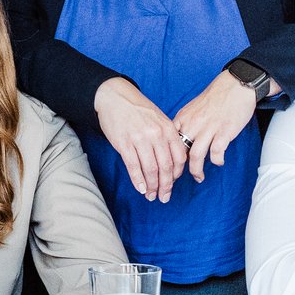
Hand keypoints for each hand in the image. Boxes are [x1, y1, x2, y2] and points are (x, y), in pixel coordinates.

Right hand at [93, 77, 183, 201]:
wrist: (114, 96)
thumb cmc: (137, 108)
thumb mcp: (159, 119)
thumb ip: (167, 137)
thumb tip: (171, 161)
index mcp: (168, 128)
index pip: (179, 157)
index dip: (177, 175)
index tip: (172, 183)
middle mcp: (156, 134)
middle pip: (166, 167)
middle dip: (166, 186)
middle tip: (164, 197)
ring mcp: (140, 139)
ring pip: (150, 169)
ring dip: (152, 186)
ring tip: (151, 196)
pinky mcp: (124, 143)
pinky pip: (133, 166)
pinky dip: (138, 180)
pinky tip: (140, 188)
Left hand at [171, 70, 260, 183]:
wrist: (235, 85)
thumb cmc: (216, 97)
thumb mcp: (193, 108)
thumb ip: (185, 123)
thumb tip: (180, 140)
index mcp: (183, 118)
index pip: (169, 142)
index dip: (167, 157)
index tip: (168, 168)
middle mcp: (193, 124)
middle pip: (179, 152)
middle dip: (177, 170)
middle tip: (180, 179)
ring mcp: (209, 128)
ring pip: (196, 156)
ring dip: (196, 171)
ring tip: (199, 177)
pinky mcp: (224, 132)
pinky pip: (216, 153)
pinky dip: (217, 161)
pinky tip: (219, 162)